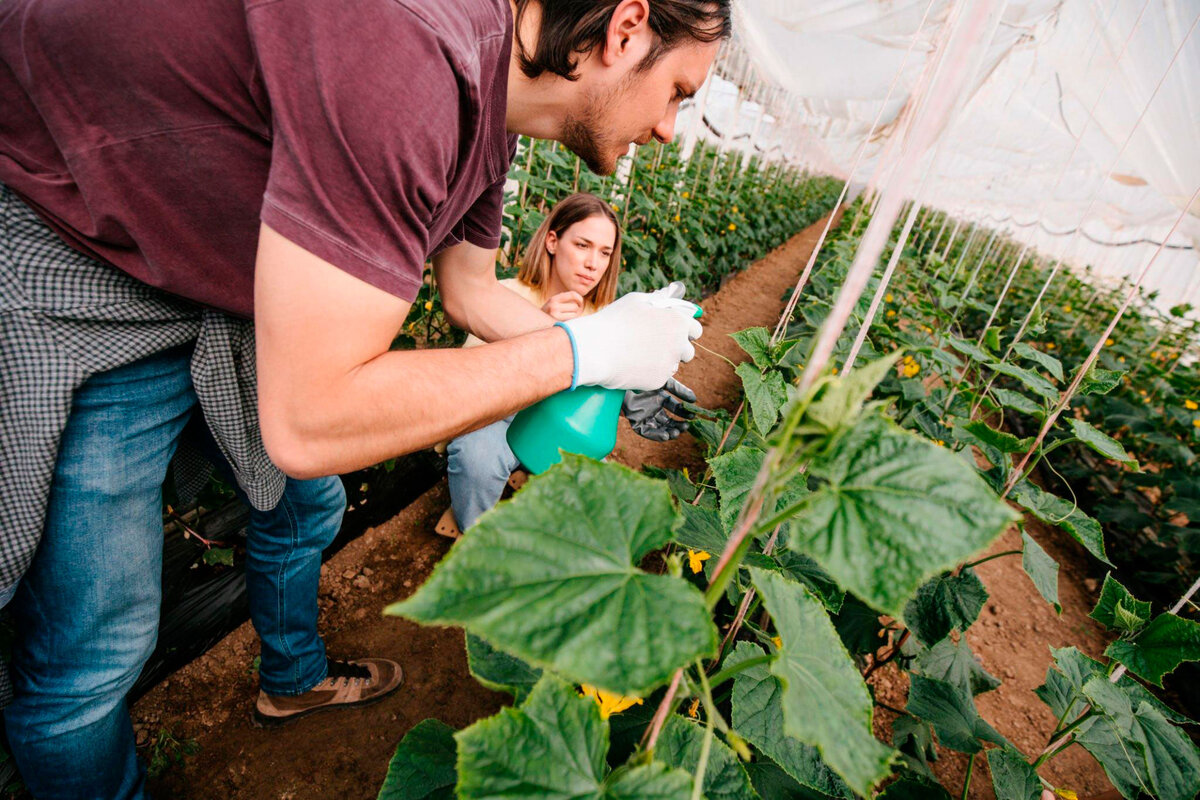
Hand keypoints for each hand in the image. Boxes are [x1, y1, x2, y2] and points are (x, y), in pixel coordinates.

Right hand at [542, 291, 584, 320]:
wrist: (536, 325)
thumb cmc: (548, 314)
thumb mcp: (553, 304)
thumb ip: (564, 299)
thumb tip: (581, 299)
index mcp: (553, 299)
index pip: (572, 294)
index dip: (579, 298)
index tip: (581, 303)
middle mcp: (553, 306)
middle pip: (575, 306)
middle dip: (577, 310)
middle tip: (575, 313)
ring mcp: (555, 316)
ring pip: (575, 314)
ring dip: (575, 316)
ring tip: (569, 318)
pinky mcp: (557, 324)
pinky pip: (572, 321)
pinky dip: (572, 322)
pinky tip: (567, 323)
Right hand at [561, 285, 702, 390]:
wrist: (595, 350)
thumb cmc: (614, 321)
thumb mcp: (637, 301)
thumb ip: (658, 300)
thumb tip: (668, 297)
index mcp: (677, 322)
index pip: (695, 329)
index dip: (685, 330)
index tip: (675, 332)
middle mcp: (678, 344)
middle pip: (688, 351)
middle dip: (676, 349)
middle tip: (656, 345)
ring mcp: (669, 364)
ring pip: (673, 365)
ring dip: (663, 361)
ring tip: (640, 355)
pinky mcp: (658, 381)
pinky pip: (659, 377)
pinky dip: (649, 373)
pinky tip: (632, 365)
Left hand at [623, 379, 696, 440]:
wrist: (624, 379)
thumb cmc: (643, 377)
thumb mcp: (663, 382)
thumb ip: (679, 390)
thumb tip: (694, 400)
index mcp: (660, 399)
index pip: (675, 409)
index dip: (684, 413)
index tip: (692, 416)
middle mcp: (653, 409)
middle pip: (668, 421)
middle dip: (678, 425)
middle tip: (686, 427)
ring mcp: (644, 416)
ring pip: (659, 428)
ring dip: (669, 432)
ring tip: (676, 433)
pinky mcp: (635, 422)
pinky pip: (647, 431)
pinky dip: (656, 435)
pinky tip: (665, 435)